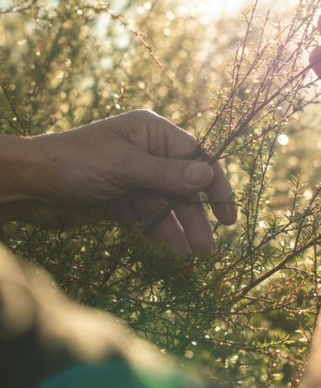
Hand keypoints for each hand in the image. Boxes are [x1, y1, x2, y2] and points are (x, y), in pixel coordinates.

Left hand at [0, 110, 236, 256]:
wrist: (28, 187)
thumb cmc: (75, 163)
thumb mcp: (124, 166)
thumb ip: (167, 174)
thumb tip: (209, 176)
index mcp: (152, 133)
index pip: (195, 155)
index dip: (213, 181)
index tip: (225, 210)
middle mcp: (150, 154)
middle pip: (185, 185)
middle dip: (197, 214)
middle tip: (210, 245)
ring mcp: (138, 179)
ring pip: (170, 205)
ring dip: (183, 228)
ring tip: (197, 254)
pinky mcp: (125, 201)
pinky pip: (151, 218)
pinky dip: (162, 233)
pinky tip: (174, 251)